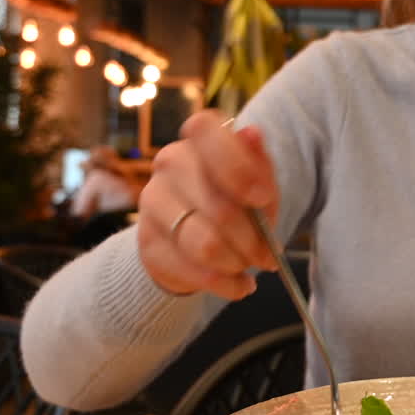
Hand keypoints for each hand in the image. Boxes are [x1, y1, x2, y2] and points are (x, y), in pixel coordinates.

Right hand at [137, 109, 279, 299]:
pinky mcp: (146, 243)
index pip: (204, 130)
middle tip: (268, 255)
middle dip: (253, 239)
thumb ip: (259, 166)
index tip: (262, 199)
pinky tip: (238, 284)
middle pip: (218, 205)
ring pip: (203, 244)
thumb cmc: (235, 204)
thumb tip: (252, 133)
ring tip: (248, 266)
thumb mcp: (258, 184)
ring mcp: (152, 202)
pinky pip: (191, 271)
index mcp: (198, 140)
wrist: (196, 243)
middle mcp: (168, 164)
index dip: (238, 166)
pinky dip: (225, 284)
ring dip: (237, 263)